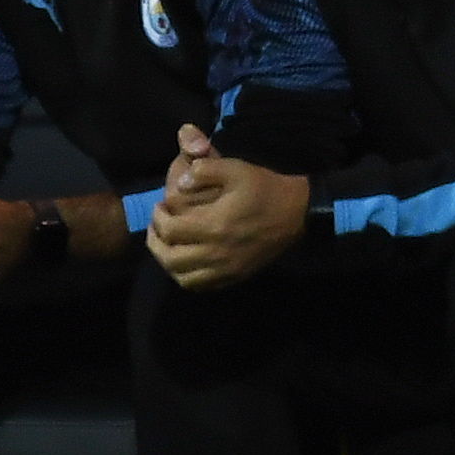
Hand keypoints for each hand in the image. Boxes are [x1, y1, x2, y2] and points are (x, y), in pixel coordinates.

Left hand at [148, 122, 309, 288]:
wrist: (297, 213)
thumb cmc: (265, 189)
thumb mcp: (237, 168)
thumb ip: (205, 170)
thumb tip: (180, 182)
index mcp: (213, 224)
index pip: (169, 229)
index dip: (158, 217)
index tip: (161, 206)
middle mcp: (215, 252)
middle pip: (170, 258)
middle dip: (156, 241)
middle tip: (158, 226)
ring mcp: (225, 268)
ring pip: (182, 277)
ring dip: (168, 262)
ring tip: (168, 246)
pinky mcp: (234, 276)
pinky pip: (201, 286)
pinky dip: (186, 277)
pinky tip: (187, 262)